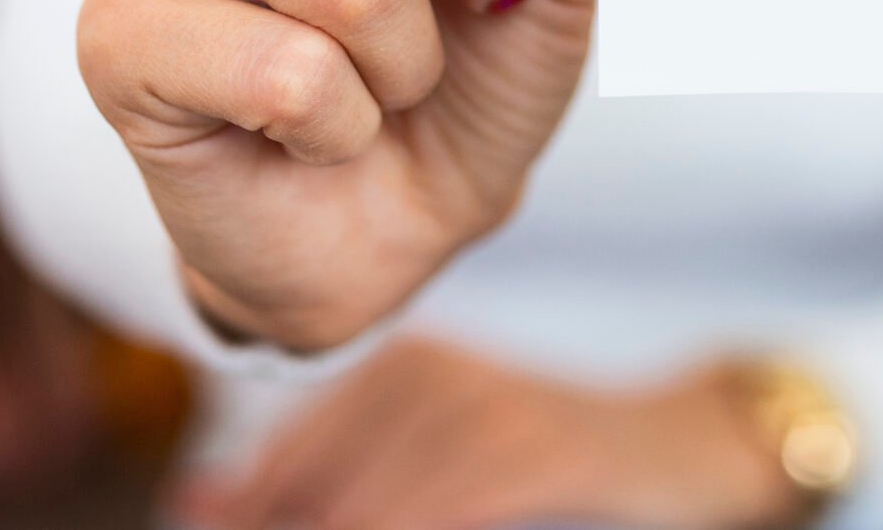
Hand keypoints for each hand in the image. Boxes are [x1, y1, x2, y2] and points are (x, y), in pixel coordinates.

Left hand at [174, 337, 796, 529]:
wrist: (682, 446)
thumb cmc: (544, 463)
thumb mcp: (437, 463)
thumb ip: (336, 483)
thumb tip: (200, 501)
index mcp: (399, 367)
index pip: (286, 459)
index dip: (244, 511)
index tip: (200, 527)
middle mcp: (435, 370)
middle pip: (316, 488)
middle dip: (279, 527)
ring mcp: (489, 405)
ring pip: (367, 506)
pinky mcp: (539, 447)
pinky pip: (443, 508)